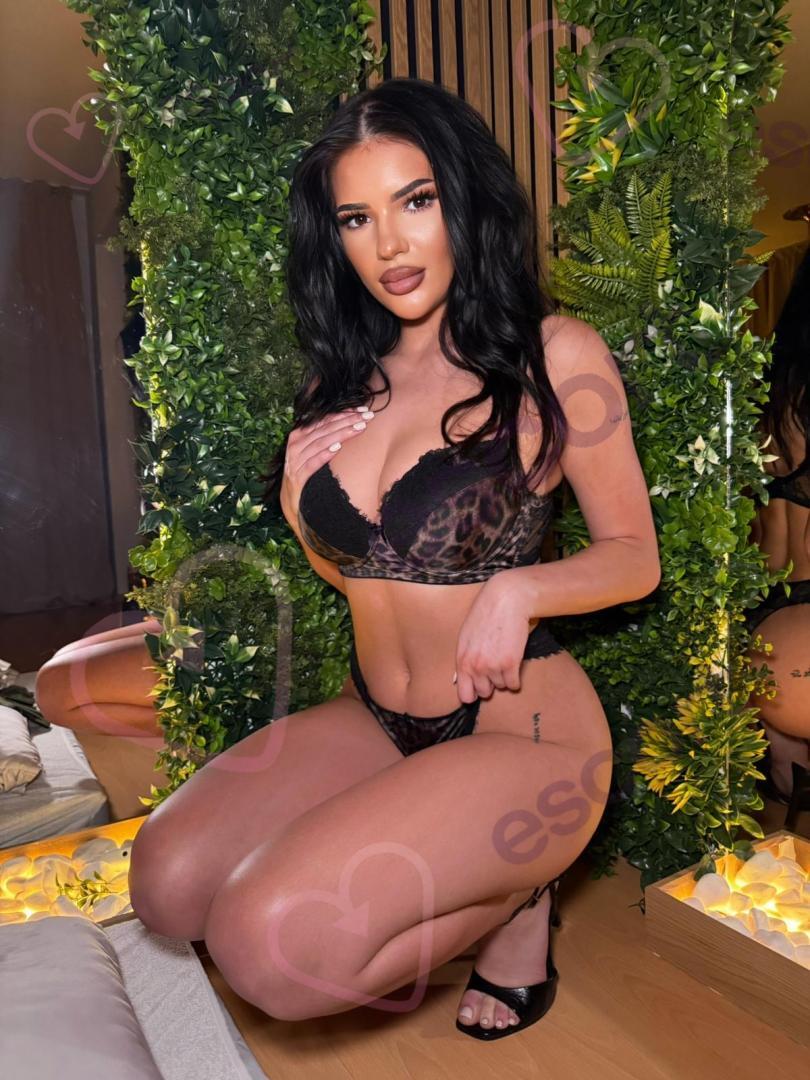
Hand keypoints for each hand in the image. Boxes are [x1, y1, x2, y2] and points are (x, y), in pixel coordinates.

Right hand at [280, 404, 374, 519]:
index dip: (344, 414)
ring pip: (320, 442)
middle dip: (347, 421)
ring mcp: (295, 461)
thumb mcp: (312, 453)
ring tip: (358, 428)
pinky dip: (324, 455)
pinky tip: (337, 449)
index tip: (363, 410)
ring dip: (340, 434)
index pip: (324, 420)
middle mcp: (296, 445)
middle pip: (325, 429)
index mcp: (299, 435)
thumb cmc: (304, 473)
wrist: (290, 502)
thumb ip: (324, 438)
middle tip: (366, 417)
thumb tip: (349, 423)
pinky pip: (312, 464)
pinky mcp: (297, 477)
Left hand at [454, 571, 534, 703]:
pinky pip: (514, 685)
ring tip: (504, 655)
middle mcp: (476, 667)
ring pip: (501, 686)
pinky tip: (514, 663)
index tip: (479, 688)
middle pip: (484, 692)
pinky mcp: (511, 663)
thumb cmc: (485, 615)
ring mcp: (493, 666)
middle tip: (495, 667)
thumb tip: (461, 680)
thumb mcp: (466, 637)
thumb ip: (465, 659)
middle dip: (490, 683)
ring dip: (504, 676)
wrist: (506, 600)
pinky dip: (516, 678)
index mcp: (462, 661)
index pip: (465, 695)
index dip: (473, 693)